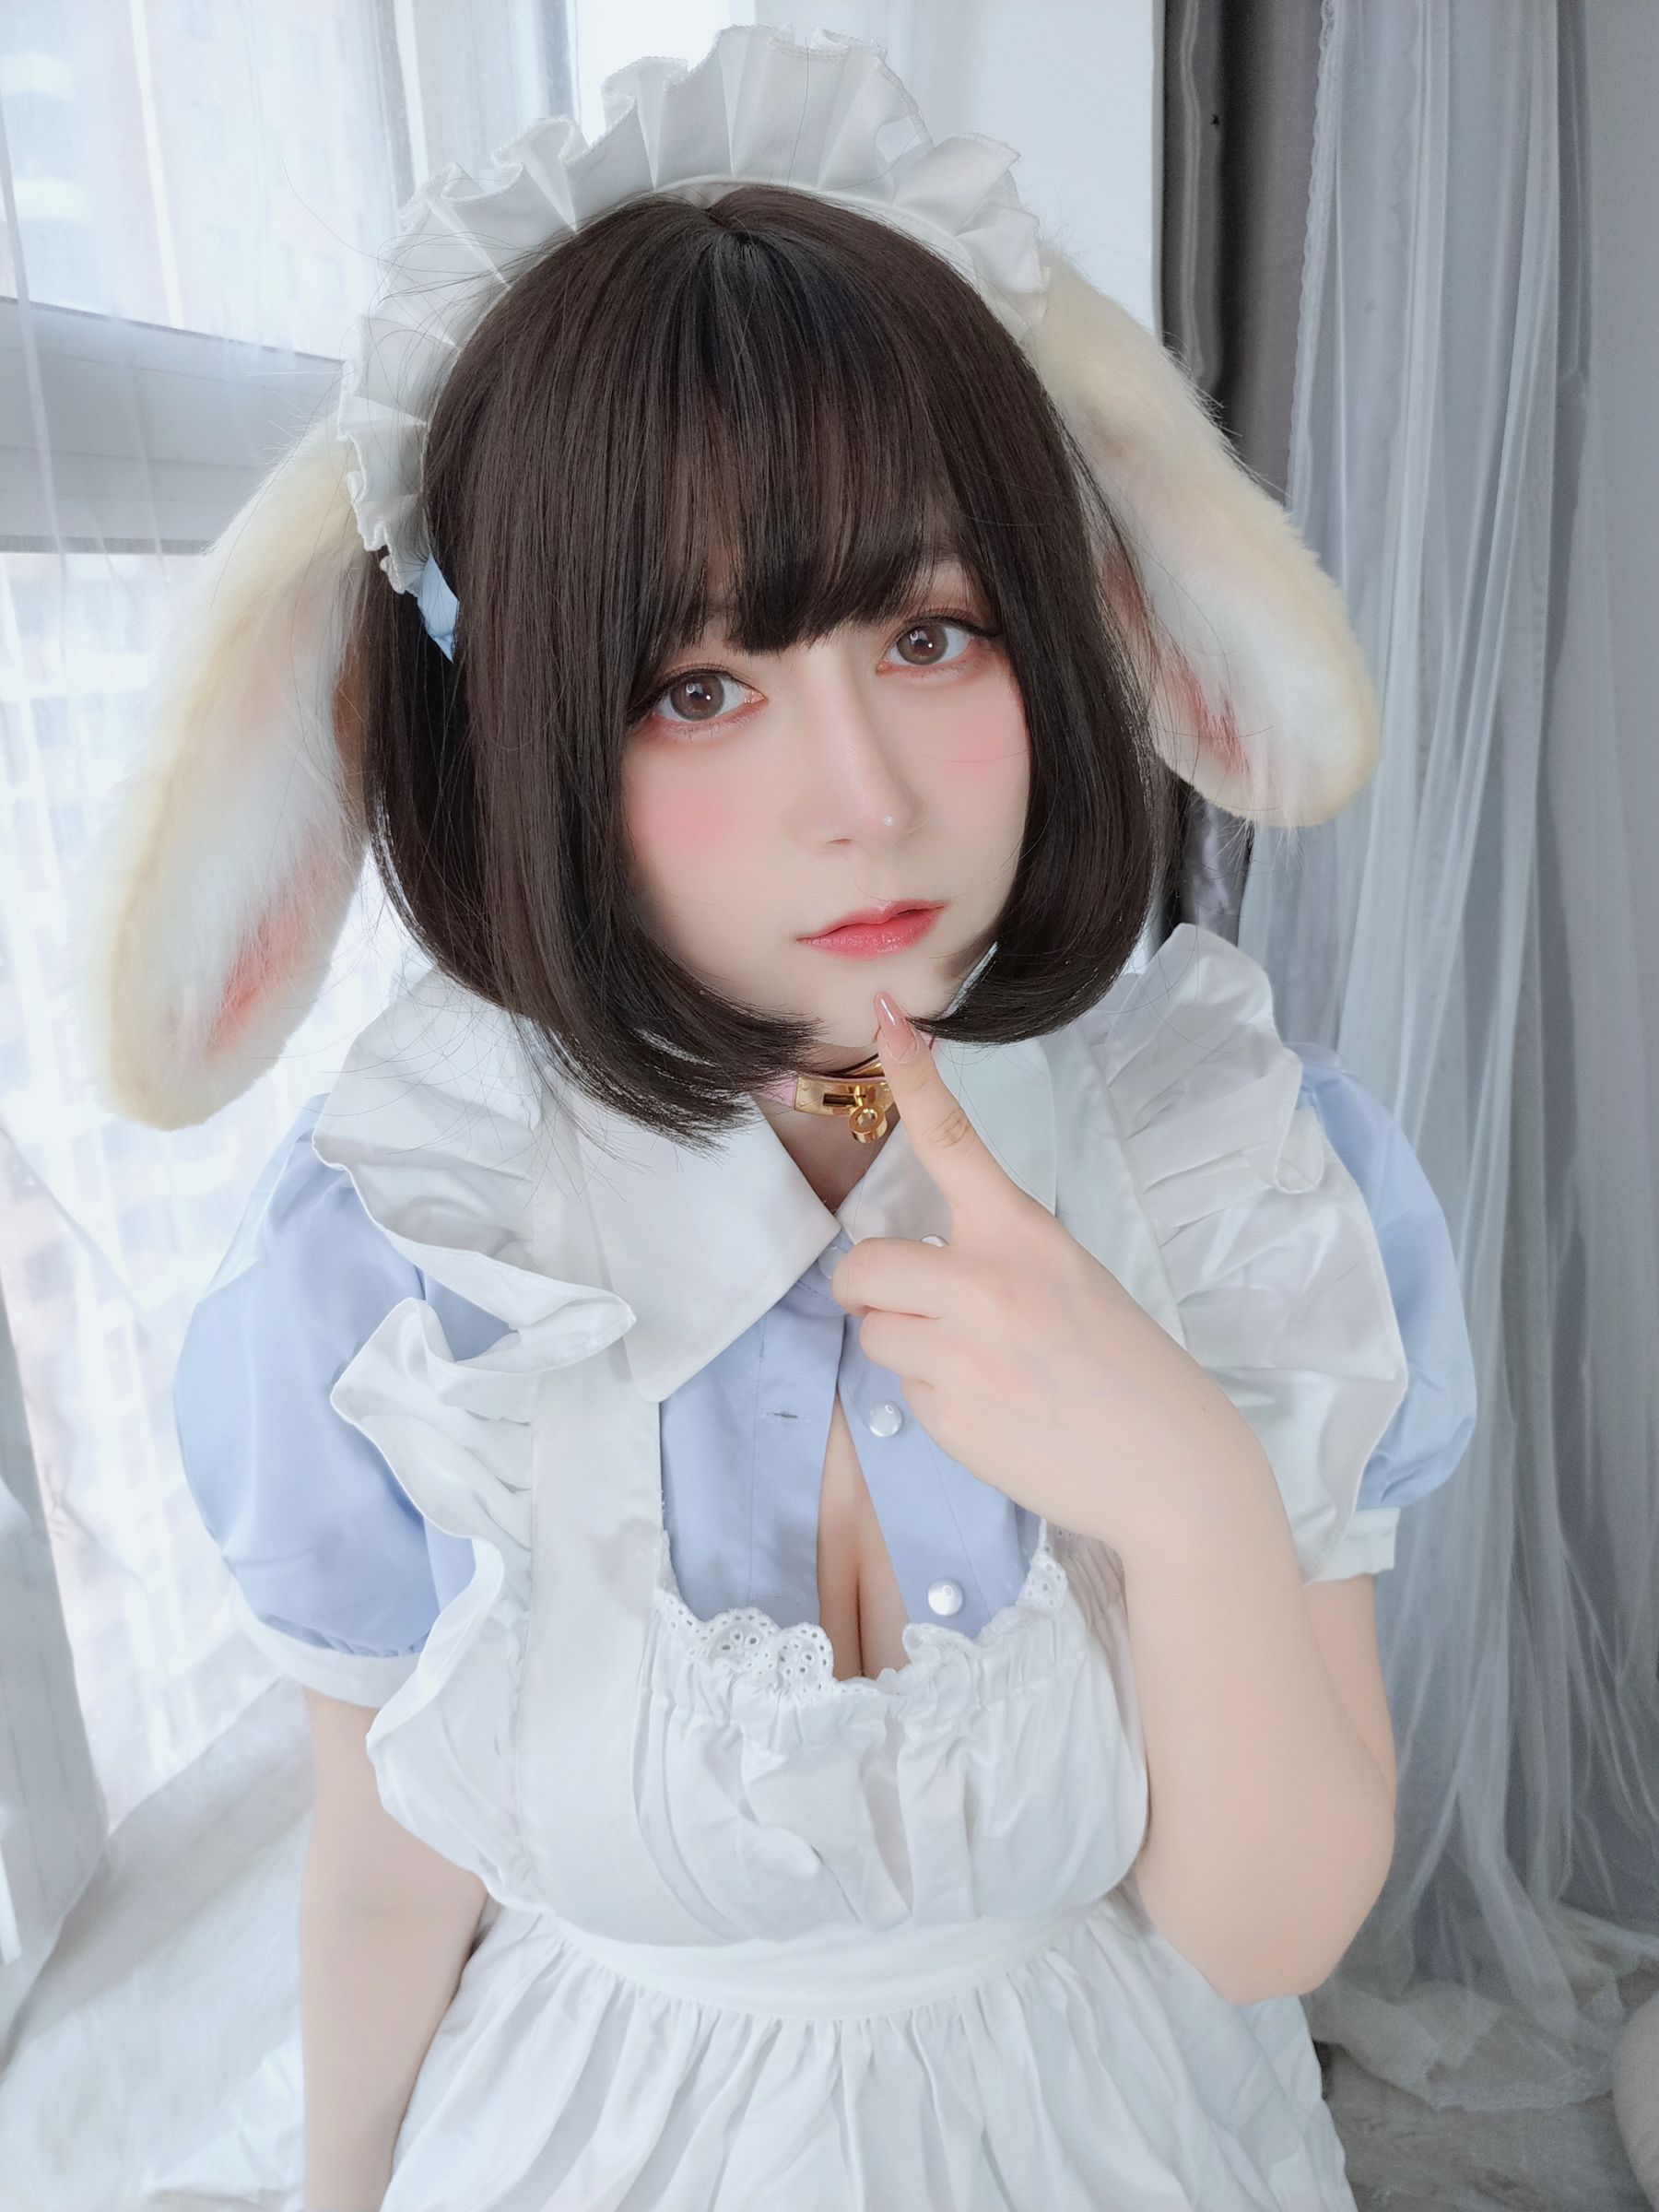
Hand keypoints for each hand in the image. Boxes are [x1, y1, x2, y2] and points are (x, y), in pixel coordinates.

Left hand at [827, 989, 1269, 1552]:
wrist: (1169, 1470)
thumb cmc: (1123, 1367)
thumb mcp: (1070, 1279)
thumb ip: (994, 1257)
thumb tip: (917, 1266)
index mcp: (1023, 1235)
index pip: (954, 1142)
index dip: (913, 1078)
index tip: (887, 1018)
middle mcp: (985, 1285)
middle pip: (862, 1264)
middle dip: (868, 1287)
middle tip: (902, 1302)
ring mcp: (962, 1354)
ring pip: (874, 1332)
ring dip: (904, 1343)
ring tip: (975, 1365)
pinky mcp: (949, 1418)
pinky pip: (902, 1391)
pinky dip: (934, 1398)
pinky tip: (992, 1409)